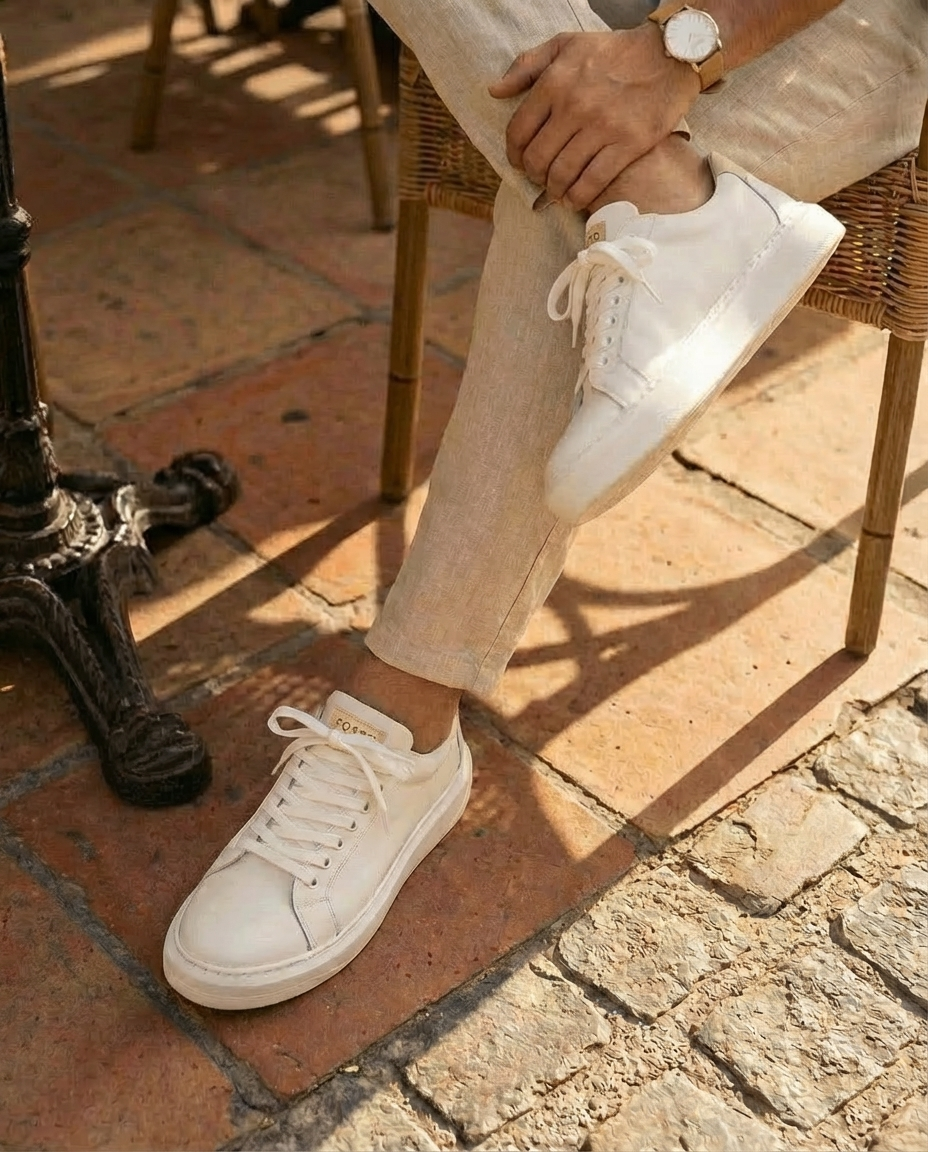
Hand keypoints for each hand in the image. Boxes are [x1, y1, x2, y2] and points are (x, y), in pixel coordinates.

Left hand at [489, 28, 699, 210]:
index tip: (519, 162)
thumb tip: (494, 91)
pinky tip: (574, 199)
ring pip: (562, 175)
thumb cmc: (615, 51)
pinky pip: (592, 182)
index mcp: (555, 82)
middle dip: (533, 175)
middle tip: (539, 178)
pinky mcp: (628, 145)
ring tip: (556, 190)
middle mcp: (575, 106)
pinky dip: (577, 197)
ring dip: (553, 190)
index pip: (519, 131)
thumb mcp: (567, 45)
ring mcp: (602, 128)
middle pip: (537, 159)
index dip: (514, 154)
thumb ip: (527, 66)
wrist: (670, 54)